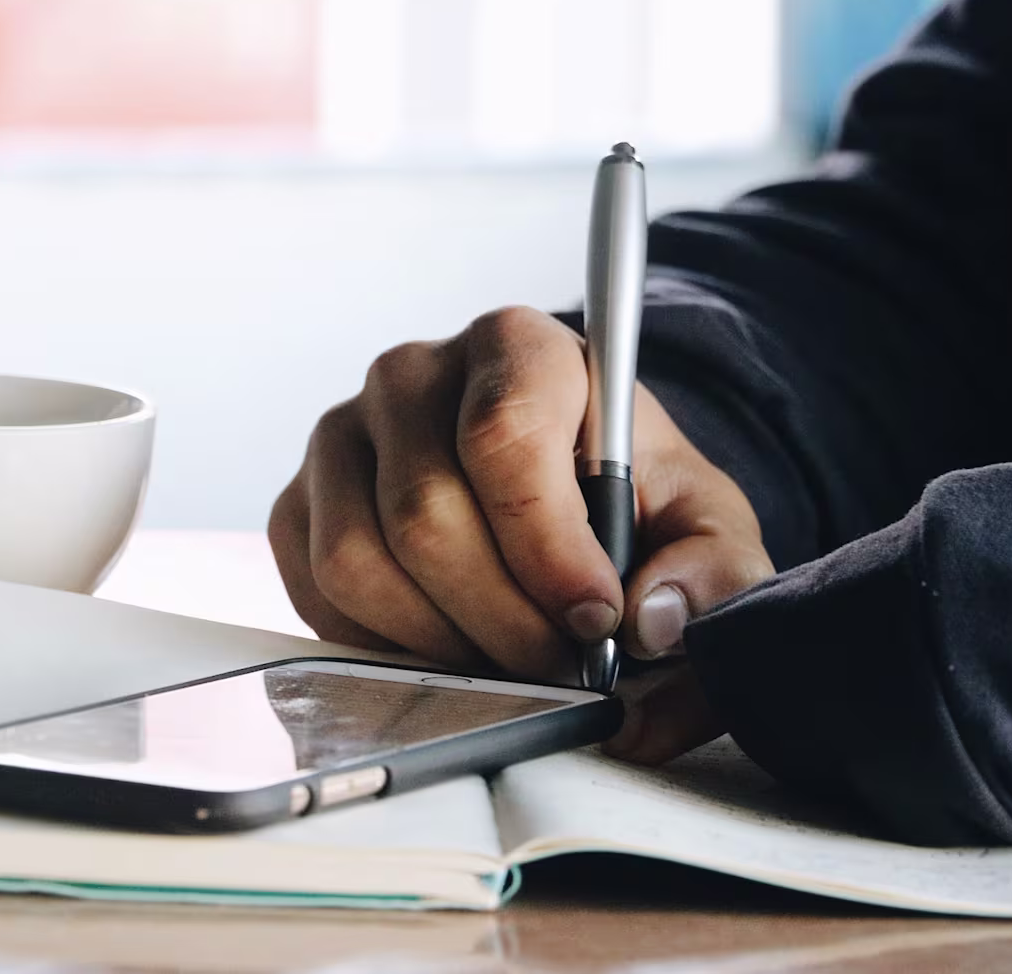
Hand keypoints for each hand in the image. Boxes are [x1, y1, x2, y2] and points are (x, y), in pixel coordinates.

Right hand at [268, 306, 774, 760]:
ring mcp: (342, 433)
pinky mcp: (299, 498)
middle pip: (426, 515)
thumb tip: (652, 618)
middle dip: (502, 619)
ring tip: (508, 660)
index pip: (503, 437)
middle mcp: (412, 373)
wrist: (561, 486)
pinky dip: (383, 643)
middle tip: (559, 666)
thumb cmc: (628, 498)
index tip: (595, 619)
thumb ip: (712, 568)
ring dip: (441, 641)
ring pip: (360, 561)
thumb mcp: (703, 521)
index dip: (547, 546)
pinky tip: (448, 644)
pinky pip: (315, 589)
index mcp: (516, 346)